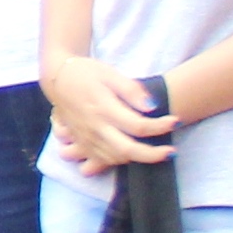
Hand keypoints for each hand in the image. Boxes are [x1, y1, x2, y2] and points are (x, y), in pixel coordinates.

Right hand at [42, 55, 174, 167]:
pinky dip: (120, 160)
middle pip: (127, 150)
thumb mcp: (110, 73)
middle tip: (171, 151)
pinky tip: (131, 153)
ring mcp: (86, 138)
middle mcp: (94, 127)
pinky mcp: (81, 142)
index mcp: (103, 108)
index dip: (160, 126)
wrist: (57, 78)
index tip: (175, 121)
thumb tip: (152, 107)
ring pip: (115, 158)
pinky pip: (102, 159)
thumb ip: (131, 90)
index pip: (138, 126)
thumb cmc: (86, 72)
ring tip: (155, 151)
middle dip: (152, 155)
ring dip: (137, 158)